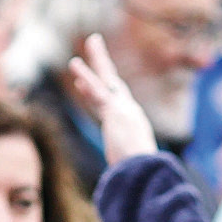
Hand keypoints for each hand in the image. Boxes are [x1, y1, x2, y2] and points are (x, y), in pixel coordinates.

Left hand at [67, 34, 158, 166]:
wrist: (146, 171)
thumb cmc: (143, 174)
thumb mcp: (133, 167)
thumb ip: (126, 165)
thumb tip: (123, 179)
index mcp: (133, 123)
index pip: (116, 102)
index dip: (103, 89)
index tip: (84, 84)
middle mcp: (129, 111)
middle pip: (113, 83)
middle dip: (102, 63)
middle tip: (94, 43)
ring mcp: (122, 109)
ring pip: (103, 81)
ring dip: (92, 63)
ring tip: (77, 53)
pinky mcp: (114, 111)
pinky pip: (97, 90)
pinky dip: (86, 76)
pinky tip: (75, 64)